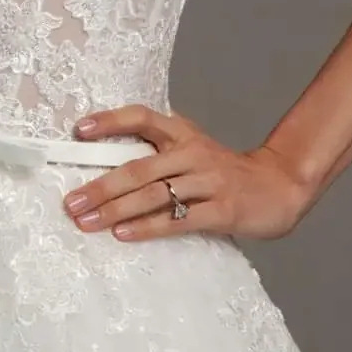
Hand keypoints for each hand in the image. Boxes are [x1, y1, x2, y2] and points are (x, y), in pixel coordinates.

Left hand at [61, 104, 312, 242]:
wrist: (280, 187)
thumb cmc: (225, 173)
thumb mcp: (194, 151)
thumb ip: (158, 154)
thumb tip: (102, 168)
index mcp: (184, 134)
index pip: (143, 118)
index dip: (111, 121)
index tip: (80, 130)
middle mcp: (194, 153)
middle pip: (139, 168)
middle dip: (100, 187)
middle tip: (71, 203)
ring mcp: (210, 181)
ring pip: (154, 195)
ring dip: (116, 210)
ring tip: (87, 222)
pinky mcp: (223, 210)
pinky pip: (178, 220)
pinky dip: (147, 228)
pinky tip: (122, 234)